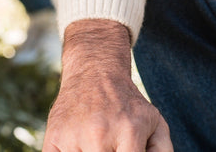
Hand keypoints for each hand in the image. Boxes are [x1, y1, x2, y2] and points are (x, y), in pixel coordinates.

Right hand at [43, 19, 171, 151]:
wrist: (94, 72)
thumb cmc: (127, 104)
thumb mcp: (153, 121)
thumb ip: (162, 151)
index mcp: (130, 131)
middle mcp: (100, 135)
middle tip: (111, 146)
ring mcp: (74, 138)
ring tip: (97, 144)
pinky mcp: (53, 139)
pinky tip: (79, 146)